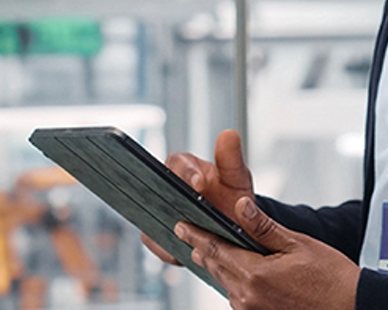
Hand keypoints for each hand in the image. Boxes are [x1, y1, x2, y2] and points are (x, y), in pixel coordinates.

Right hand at [141, 129, 255, 264]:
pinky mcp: (158, 234)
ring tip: (180, 238)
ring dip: (163, 227)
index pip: (177, 163)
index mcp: (184, 166)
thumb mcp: (237, 178)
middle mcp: (166, 186)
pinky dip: (164, 247)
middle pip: (154, 189)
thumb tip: (229, 134)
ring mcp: (160, 211)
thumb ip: (231, 159)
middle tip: (181, 214)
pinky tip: (178, 252)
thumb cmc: (233, 197)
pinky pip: (153, 240)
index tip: (199, 184)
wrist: (234, 229)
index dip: (186, 172)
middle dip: (165, 201)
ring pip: (150, 216)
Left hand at [176, 196, 359, 309]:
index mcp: (255, 275)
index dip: (196, 235)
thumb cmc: (330, 276)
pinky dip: (233, 282)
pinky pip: (238, 297)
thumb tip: (241, 205)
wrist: (352, 307)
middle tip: (187, 233)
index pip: (215, 250)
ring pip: (225, 284)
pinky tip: (235, 272)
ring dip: (217, 266)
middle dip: (201, 249)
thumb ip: (264, 227)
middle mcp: (248, 297)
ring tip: (206, 251)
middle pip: (216, 267)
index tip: (180, 225)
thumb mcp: (298, 244)